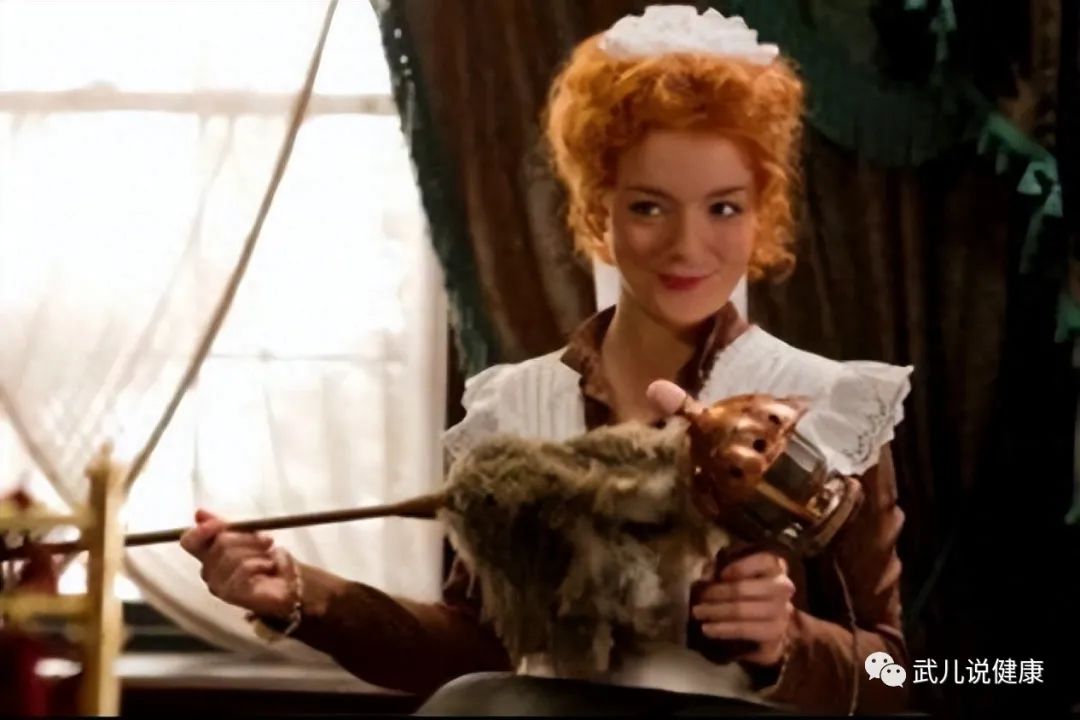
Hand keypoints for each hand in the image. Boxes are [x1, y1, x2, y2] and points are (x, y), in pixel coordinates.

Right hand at [179, 509, 293, 618]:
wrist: (288, 584)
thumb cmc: (267, 560)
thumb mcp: (248, 536)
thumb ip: (224, 526)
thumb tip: (198, 513)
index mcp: (209, 555)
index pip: (190, 541)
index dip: (202, 529)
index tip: (220, 523)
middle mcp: (208, 571)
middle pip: (220, 542)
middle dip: (248, 537)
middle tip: (267, 540)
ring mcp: (218, 585)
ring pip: (233, 555)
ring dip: (258, 551)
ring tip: (269, 558)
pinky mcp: (232, 595)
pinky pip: (244, 569)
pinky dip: (262, 563)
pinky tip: (268, 568)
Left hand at [691, 551, 794, 666]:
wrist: (765, 625)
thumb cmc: (747, 592)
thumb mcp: (733, 574)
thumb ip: (719, 569)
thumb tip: (706, 577)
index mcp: (776, 568)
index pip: (764, 561)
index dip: (740, 567)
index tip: (721, 575)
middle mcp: (783, 589)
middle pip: (744, 589)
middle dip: (717, 593)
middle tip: (699, 598)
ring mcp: (781, 614)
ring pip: (742, 611)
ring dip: (716, 612)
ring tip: (698, 613)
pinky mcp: (776, 636)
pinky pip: (745, 631)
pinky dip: (723, 630)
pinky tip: (708, 629)